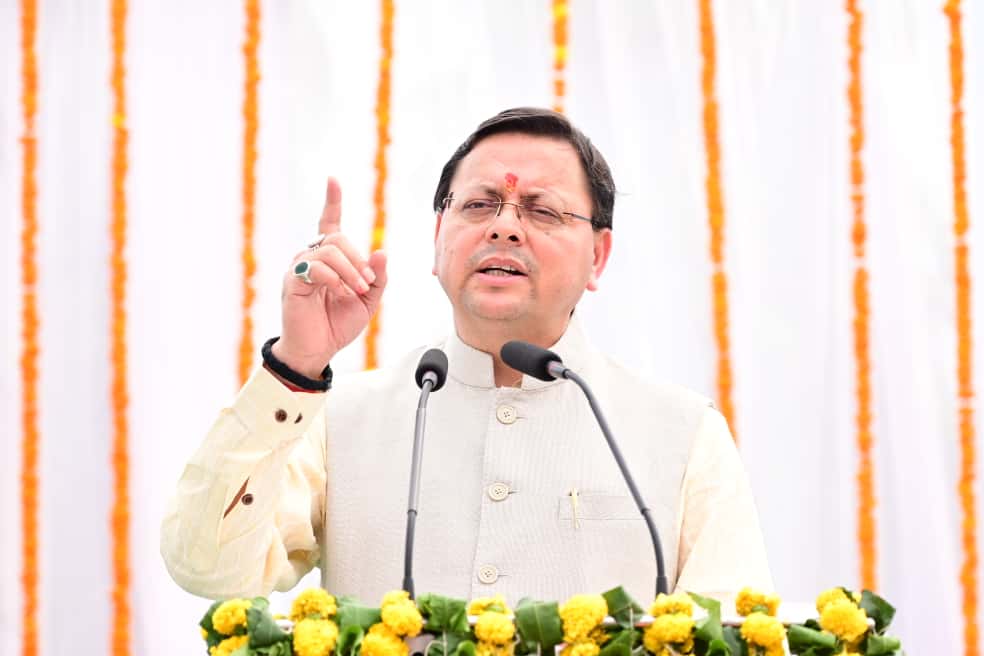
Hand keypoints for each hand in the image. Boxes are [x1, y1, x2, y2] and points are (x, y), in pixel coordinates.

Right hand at [272, 177, 387, 377]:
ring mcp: (300, 268)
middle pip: (338, 238)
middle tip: (367, 283)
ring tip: (356, 291)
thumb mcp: (368, 301)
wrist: (318, 349)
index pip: (329, 224)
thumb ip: (377, 277)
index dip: (331, 202)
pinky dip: (334, 279)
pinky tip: (340, 293)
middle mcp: (312, 258)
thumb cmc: (338, 325)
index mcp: (330, 260)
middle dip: (358, 260)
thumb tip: (381, 251)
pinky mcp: (293, 281)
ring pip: (329, 250)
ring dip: (350, 270)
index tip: (333, 180)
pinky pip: (315, 267)